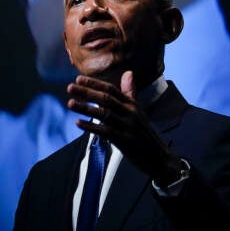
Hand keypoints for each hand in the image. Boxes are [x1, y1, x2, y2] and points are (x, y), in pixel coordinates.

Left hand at [67, 71, 181, 183]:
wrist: (159, 157)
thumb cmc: (145, 134)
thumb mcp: (139, 111)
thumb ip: (130, 93)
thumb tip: (128, 73)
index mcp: (132, 105)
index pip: (112, 89)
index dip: (95, 83)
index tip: (79, 78)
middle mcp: (130, 113)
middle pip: (106, 99)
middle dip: (87, 92)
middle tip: (70, 87)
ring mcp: (127, 126)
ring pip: (104, 113)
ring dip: (86, 107)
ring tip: (70, 103)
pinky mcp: (124, 141)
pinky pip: (105, 131)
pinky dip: (91, 127)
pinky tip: (78, 123)